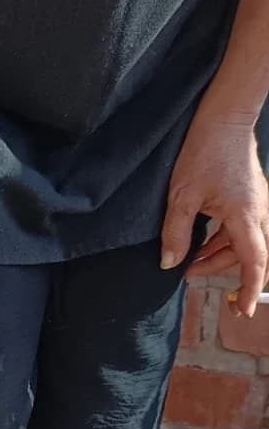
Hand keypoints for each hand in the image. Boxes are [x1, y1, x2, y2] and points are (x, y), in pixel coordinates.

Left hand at [162, 113, 268, 317]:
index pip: (254, 262)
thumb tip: (170, 264)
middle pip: (246, 256)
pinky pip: (240, 229)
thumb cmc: (205, 152)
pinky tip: (201, 243)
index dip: (248, 288)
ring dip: (218, 256)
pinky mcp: (250, 198)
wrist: (225, 119)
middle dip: (220, 271)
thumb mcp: (181, 195)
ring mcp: (256, 205)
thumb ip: (177, 232)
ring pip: (242, 243)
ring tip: (189, 263)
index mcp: (245, 216)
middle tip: (188, 278)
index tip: (243, 310)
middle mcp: (258, 213)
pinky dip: (222, 241)